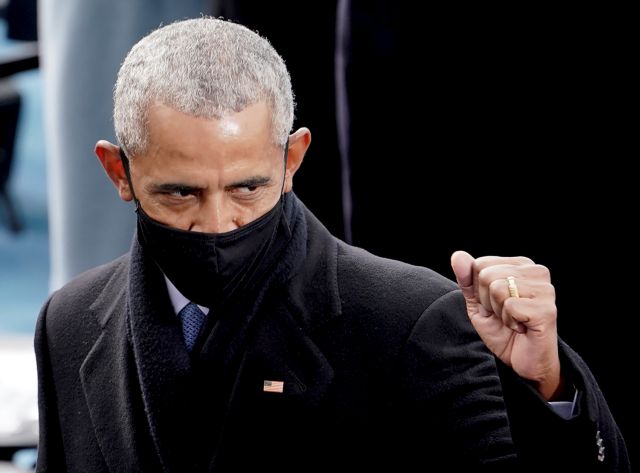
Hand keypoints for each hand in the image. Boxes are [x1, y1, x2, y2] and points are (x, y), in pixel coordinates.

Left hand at [451, 251, 562, 399]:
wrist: (522, 362)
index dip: (478, 289)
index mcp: (520, 264)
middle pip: (487, 275)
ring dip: (499, 312)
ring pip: (497, 288)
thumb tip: (458, 256)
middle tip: (503, 315)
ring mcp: (545, 289)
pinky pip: (510, 306)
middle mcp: (536, 271)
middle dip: (487, 301)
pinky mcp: (547, 308)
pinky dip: (509, 321)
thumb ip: (467, 279)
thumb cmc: (502, 331)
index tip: (494, 304)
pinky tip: (521, 328)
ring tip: (513, 320)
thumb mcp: (477, 303)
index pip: (479, 264)